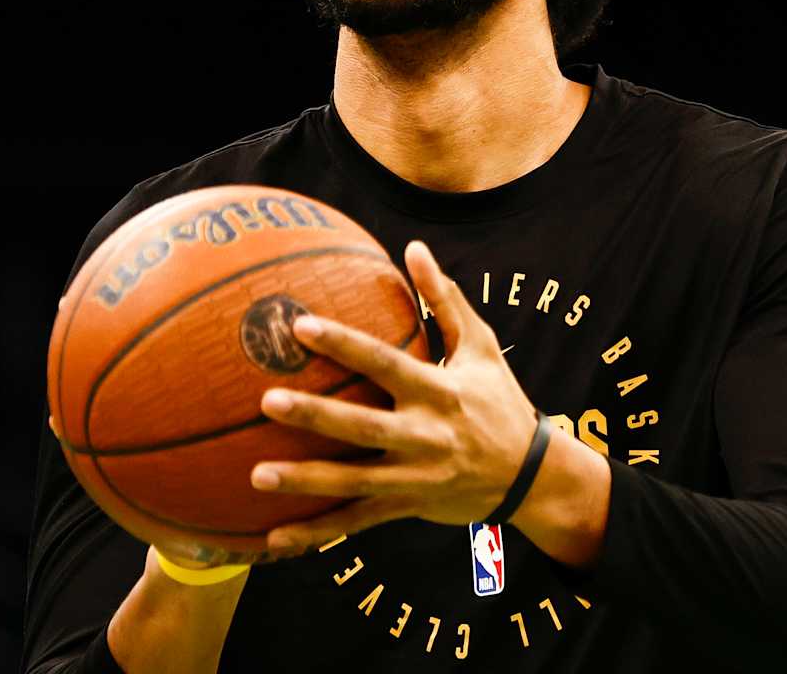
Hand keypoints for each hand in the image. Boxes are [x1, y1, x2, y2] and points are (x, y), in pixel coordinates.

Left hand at [248, 239, 542, 553]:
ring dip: (305, 481)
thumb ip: (444, 299)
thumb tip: (414, 248)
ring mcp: (414, 477)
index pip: (385, 363)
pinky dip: (318, 533)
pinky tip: (275, 538)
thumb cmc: (500, 399)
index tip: (302, 326)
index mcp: (439, 390)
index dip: (344, 344)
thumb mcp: (481, 346)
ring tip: (256, 476)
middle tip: (267, 401)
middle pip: (362, 425)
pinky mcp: (407, 507)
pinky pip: (356, 522)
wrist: (531, 475)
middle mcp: (425, 435)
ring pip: (353, 482)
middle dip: (315, 415)